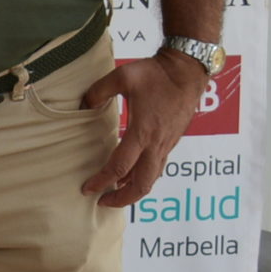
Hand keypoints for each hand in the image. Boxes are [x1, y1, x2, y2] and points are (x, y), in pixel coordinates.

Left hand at [81, 52, 206, 206]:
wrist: (188, 70)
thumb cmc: (157, 73)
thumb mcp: (122, 77)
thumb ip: (98, 92)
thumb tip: (82, 105)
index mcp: (143, 132)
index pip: (119, 166)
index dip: (102, 181)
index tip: (87, 189)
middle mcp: (157, 143)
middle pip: (141, 184)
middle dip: (122, 198)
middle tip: (103, 201)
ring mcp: (167, 143)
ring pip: (152, 177)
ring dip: (134, 190)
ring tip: (116, 192)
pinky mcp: (172, 140)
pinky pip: (158, 166)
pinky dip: (144, 176)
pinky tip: (133, 174)